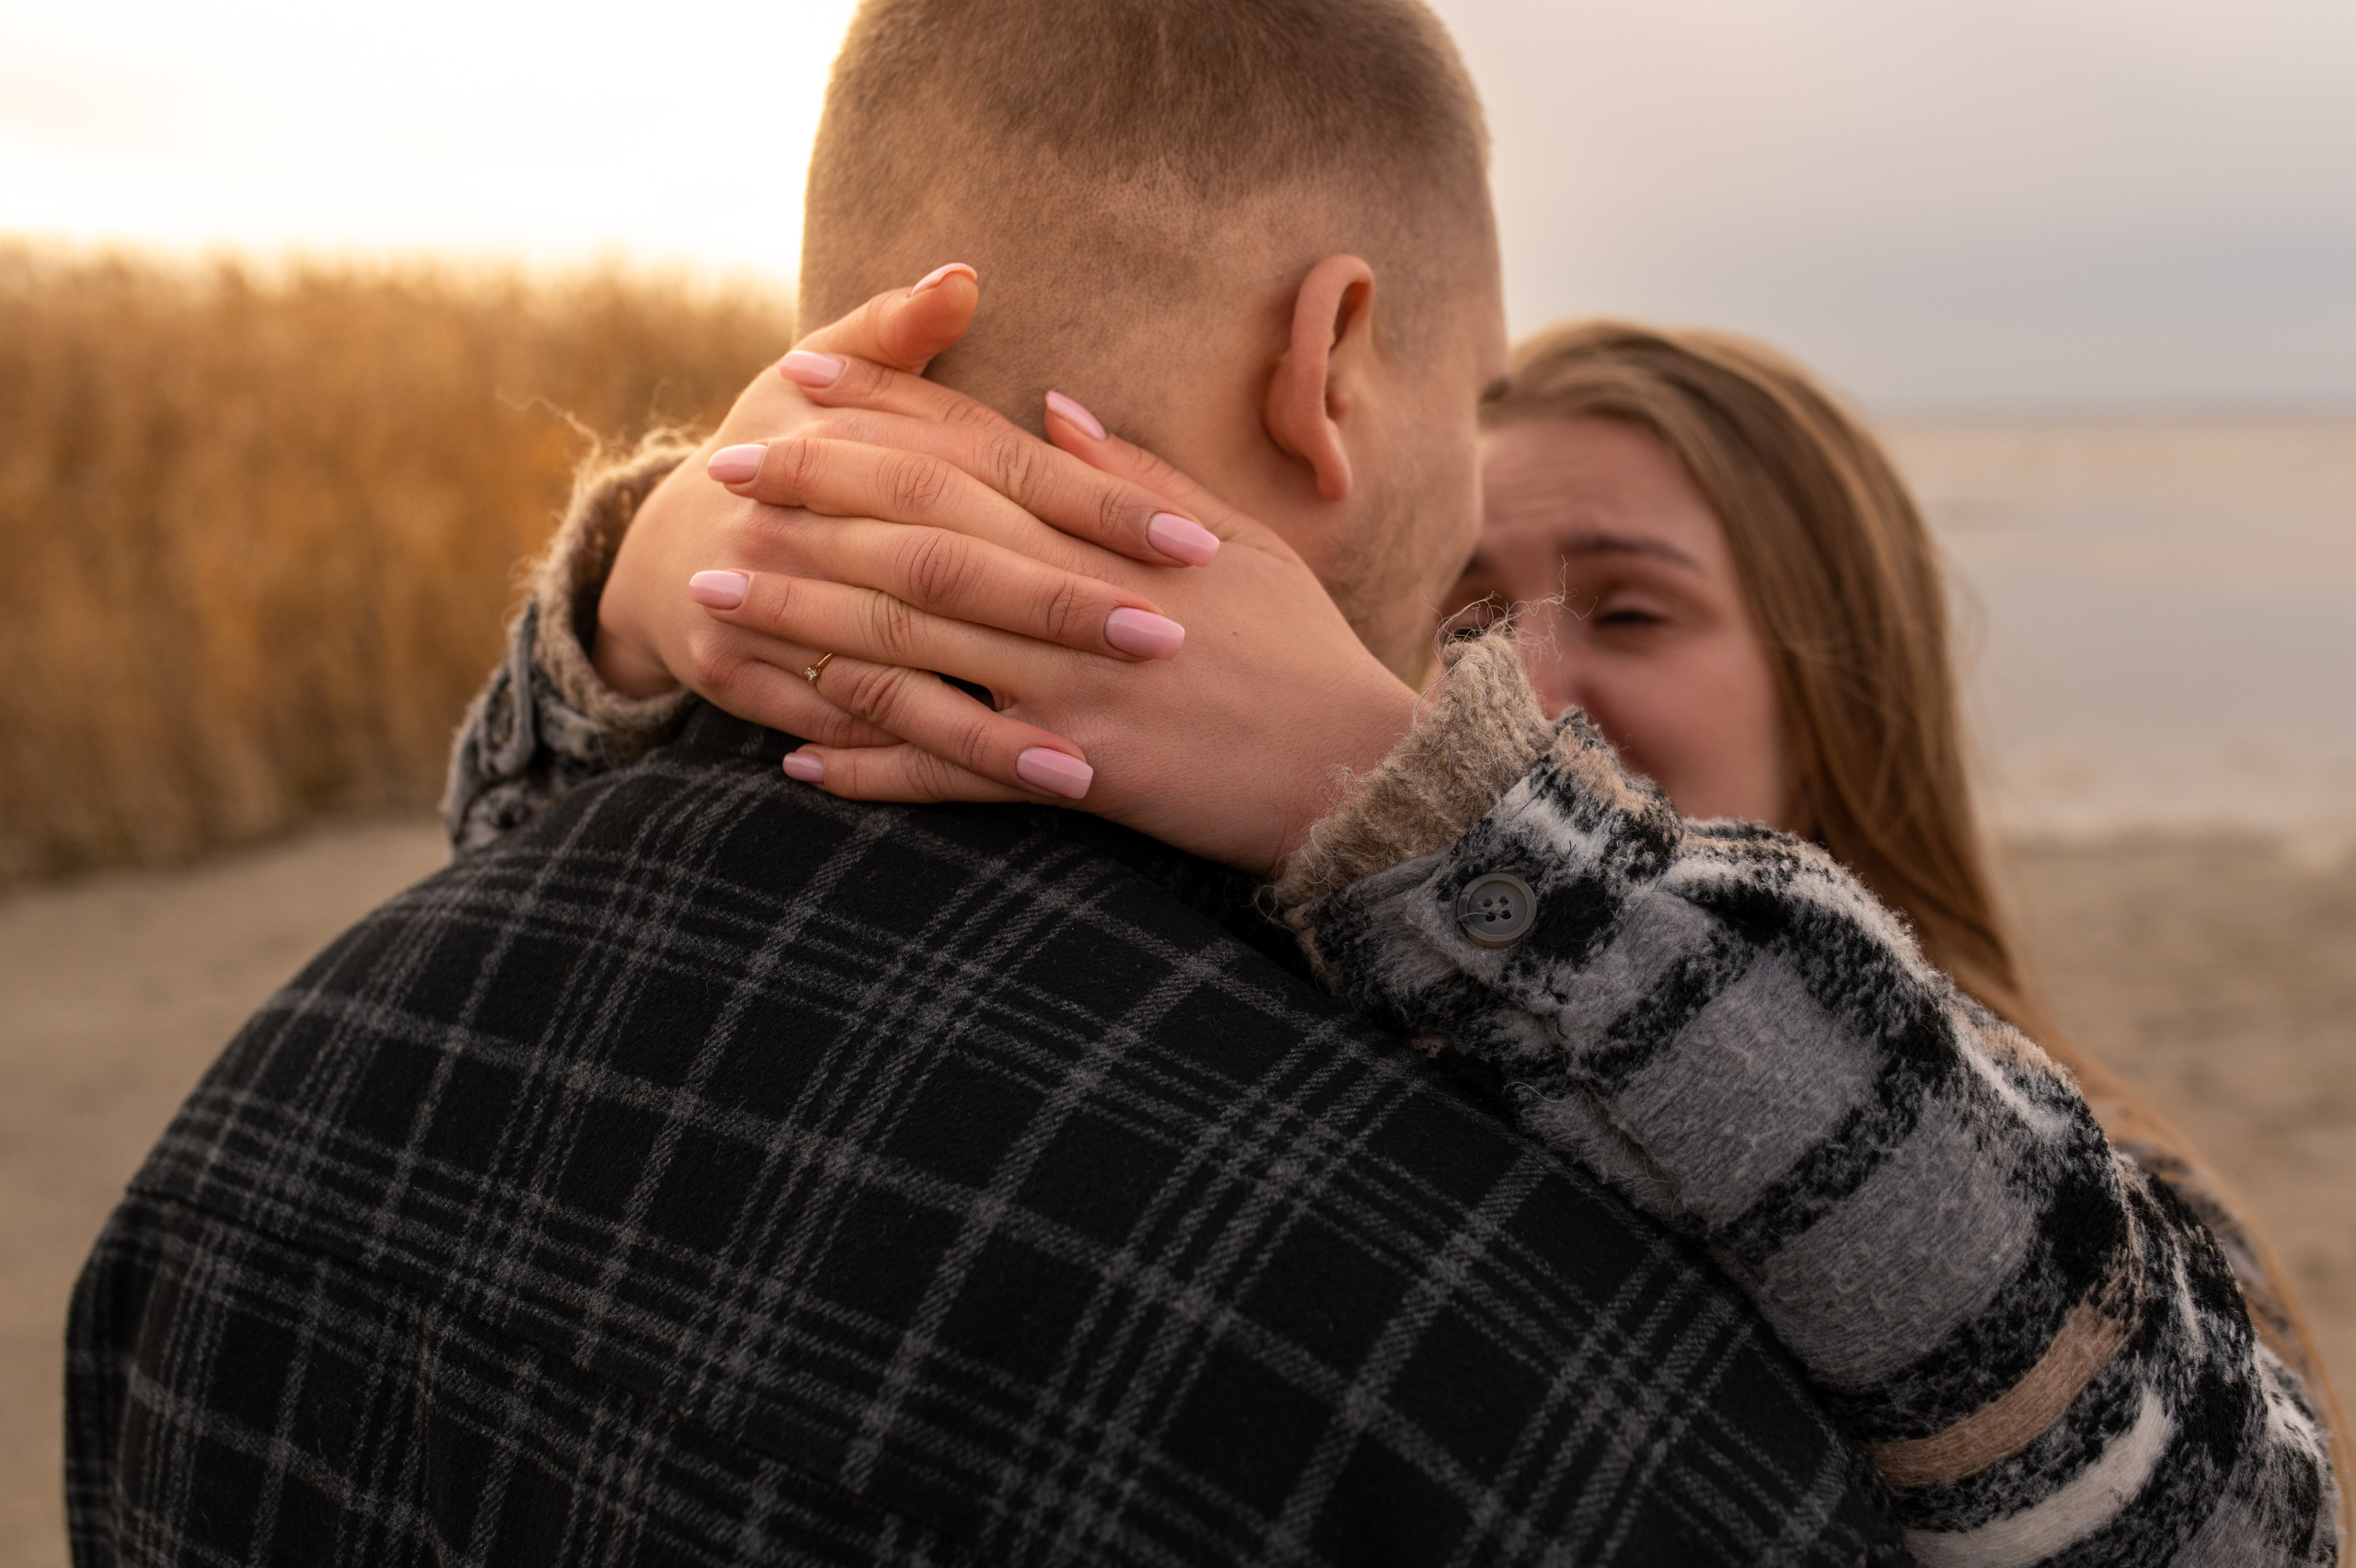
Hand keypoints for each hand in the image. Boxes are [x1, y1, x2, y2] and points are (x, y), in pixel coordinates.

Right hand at [591, 267, 1222, 755]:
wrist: (664, 549)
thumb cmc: (788, 455)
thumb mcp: (822, 376)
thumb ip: (898, 330)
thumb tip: (963, 275)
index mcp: (849, 437)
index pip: (993, 468)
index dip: (1093, 503)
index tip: (1190, 541)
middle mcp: (804, 514)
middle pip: (950, 563)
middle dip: (1059, 605)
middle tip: (1167, 638)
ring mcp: (762, 596)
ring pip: (900, 661)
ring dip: (996, 719)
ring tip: (1093, 761)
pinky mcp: (736, 670)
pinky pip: (843, 723)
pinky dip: (920, 759)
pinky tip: (1002, 790)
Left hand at [694, 371, 1419, 876]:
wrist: (1363, 776)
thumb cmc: (1304, 652)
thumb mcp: (1239, 541)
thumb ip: (1137, 479)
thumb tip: (1054, 408)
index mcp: (1115, 538)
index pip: (979, 453)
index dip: (885, 410)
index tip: (799, 378)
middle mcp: (1081, 605)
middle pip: (921, 535)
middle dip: (814, 499)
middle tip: (722, 475)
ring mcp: (1073, 694)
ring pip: (915, 647)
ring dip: (806, 621)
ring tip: (714, 601)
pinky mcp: (1077, 779)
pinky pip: (954, 771)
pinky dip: (873, 764)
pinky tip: (795, 755)